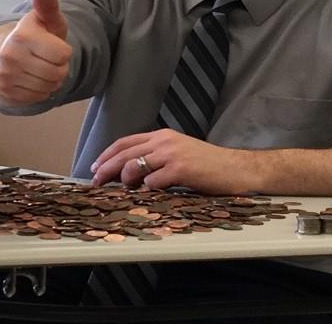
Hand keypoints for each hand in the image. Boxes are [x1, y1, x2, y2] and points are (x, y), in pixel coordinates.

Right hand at [0, 0, 72, 104]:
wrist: (4, 52)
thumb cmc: (36, 35)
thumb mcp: (46, 19)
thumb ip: (48, 4)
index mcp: (22, 35)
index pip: (63, 55)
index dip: (63, 52)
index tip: (52, 45)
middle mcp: (9, 55)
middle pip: (58, 74)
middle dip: (59, 68)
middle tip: (47, 58)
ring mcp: (5, 74)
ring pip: (49, 87)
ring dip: (50, 81)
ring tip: (39, 67)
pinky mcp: (4, 90)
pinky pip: (38, 98)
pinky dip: (40, 91)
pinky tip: (31, 78)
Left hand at [89, 129, 254, 194]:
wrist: (236, 168)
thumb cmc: (208, 165)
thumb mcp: (179, 152)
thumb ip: (157, 157)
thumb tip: (130, 172)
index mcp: (162, 136)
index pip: (126, 142)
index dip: (107, 155)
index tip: (95, 167)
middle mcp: (164, 142)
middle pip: (124, 154)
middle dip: (106, 168)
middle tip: (95, 182)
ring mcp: (172, 155)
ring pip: (134, 166)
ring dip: (125, 180)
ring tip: (125, 190)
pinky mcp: (180, 169)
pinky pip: (153, 181)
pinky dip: (147, 190)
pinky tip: (151, 194)